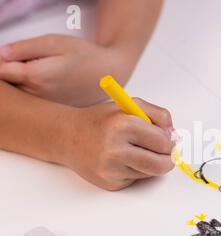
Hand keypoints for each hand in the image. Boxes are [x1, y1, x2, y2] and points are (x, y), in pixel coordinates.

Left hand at [0, 34, 135, 105]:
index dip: (4, 62)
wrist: (111, 74)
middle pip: (9, 85)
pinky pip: (35, 103)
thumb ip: (24, 48)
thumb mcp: (55, 42)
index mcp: (35, 76)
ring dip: (25, 84)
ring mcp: (47, 106)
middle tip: (36, 63)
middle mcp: (38, 95)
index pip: (0, 71)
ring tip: (49, 74)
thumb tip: (2, 54)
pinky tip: (55, 85)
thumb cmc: (86, 56)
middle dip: (14, 72)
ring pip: (21, 95)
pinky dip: (37, 94)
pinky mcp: (54, 111)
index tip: (15, 56)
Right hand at [61, 98, 175, 190]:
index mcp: (123, 125)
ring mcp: (111, 169)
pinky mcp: (110, 183)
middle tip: (166, 154)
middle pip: (160, 165)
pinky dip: (136, 171)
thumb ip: (158, 115)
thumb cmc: (102, 120)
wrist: (67, 137)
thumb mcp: (130, 105)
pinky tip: (122, 161)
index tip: (168, 140)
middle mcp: (115, 149)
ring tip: (138, 152)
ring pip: (150, 174)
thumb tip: (174, 134)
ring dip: (151, 164)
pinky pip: (136, 179)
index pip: (163, 143)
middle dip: (168, 160)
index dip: (169, 142)